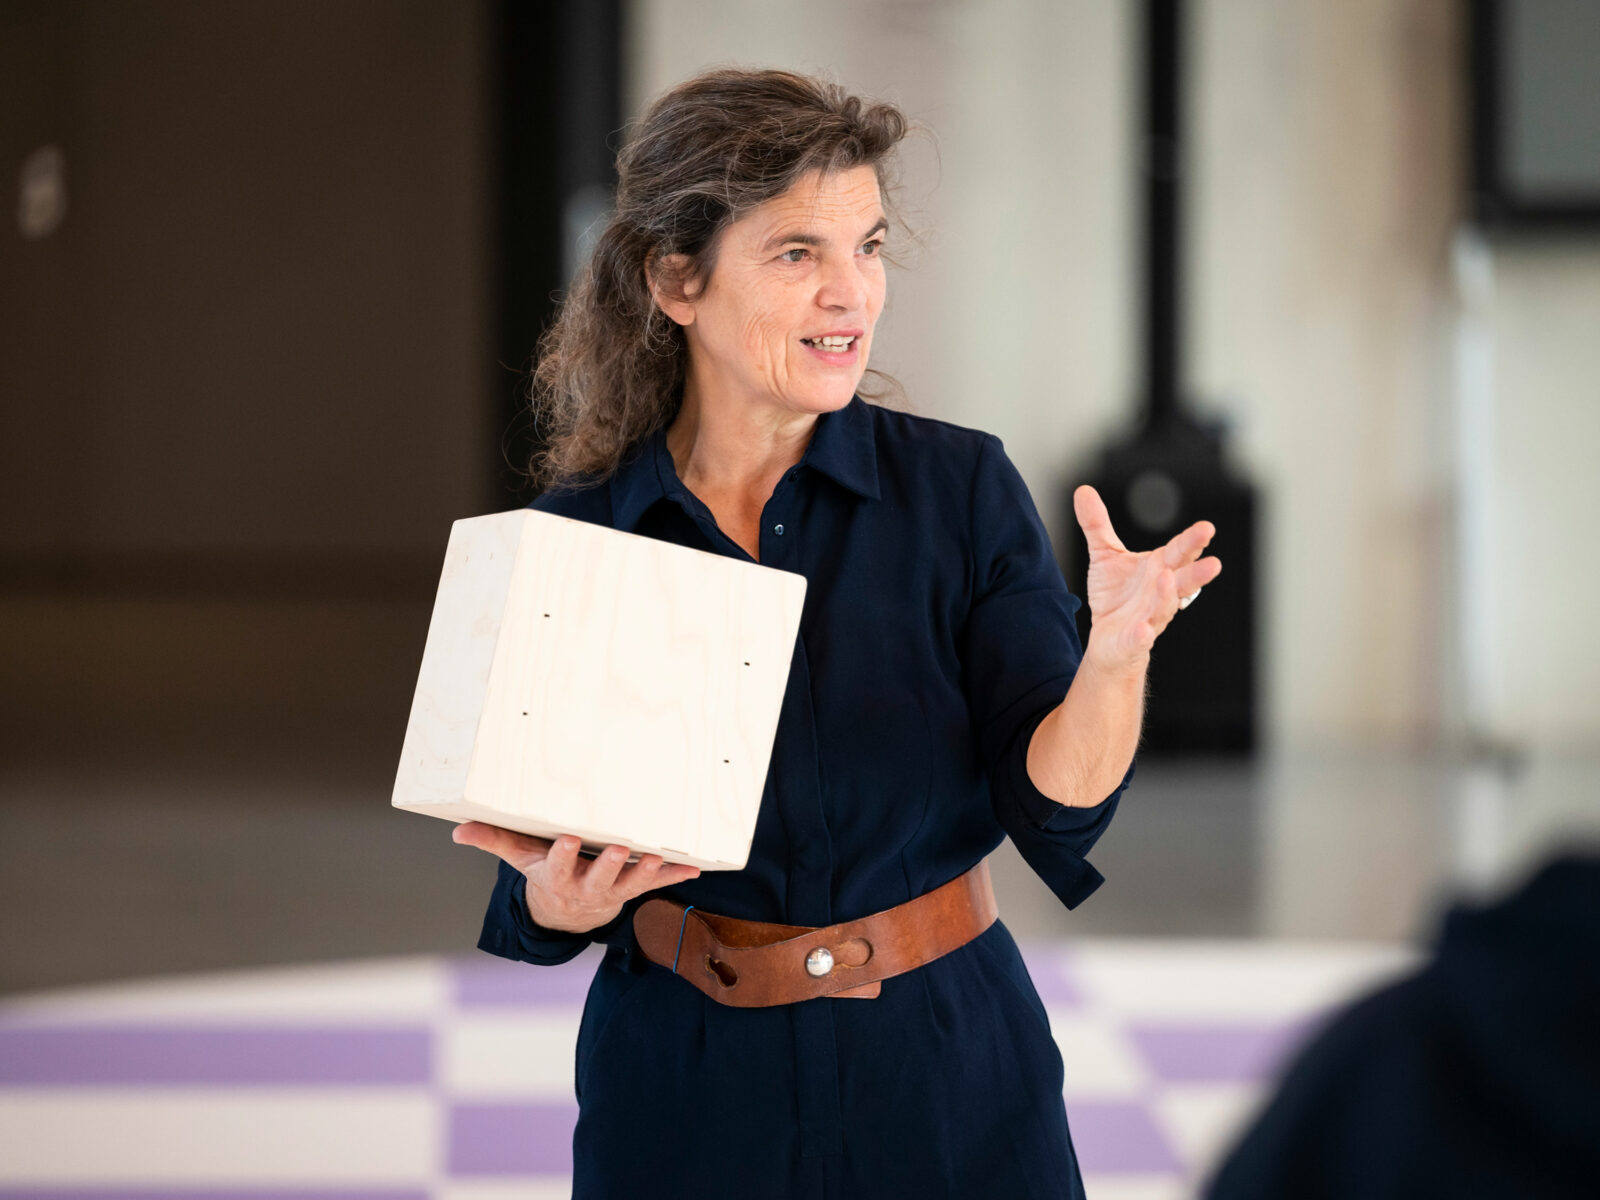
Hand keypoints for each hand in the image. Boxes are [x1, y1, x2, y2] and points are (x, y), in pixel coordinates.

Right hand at [452, 822, 700, 933]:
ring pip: (631, 884)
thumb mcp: (519, 857)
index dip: (563, 855)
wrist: (567, 912)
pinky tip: (694, 868)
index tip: (567, 838)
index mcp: (558, 877)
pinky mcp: (633, 889)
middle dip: (608, 865)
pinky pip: (657, 885)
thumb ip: (494, 839)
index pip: (558, 866)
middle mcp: (587, 887)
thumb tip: (458, 830)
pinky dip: (675, 877)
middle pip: (598, 878)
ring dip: (646, 872)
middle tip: (618, 849)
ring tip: (658, 858)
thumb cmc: (545, 873)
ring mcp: (613, 891)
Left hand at [1071, 484, 1222, 669]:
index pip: (1180, 552)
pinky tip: (1144, 630)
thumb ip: (1097, 525)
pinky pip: (1141, 638)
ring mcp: (1150, 617)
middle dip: (1197, 572)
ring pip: (1165, 607)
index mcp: (1160, 568)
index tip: (1207, 528)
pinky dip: (1143, 634)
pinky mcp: (1134, 640)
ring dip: (1168, 595)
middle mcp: (1161, 592)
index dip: (1193, 542)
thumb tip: (1082, 490)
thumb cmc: (1115, 596)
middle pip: (1183, 580)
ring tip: (1167, 579)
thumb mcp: (1105, 555)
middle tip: (1213, 563)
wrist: (1107, 639)